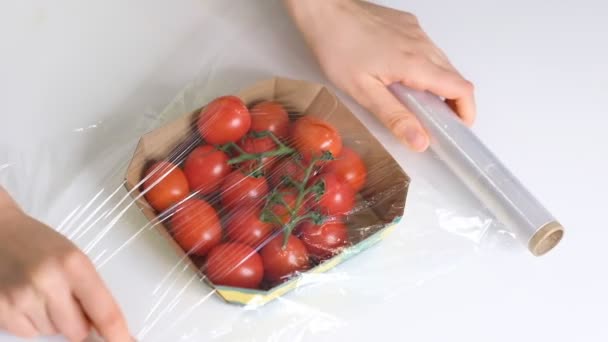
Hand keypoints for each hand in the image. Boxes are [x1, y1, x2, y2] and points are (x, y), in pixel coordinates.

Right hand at [0, 188, 130, 340]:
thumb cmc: (40, 244)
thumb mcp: (73, 258)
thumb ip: (90, 290)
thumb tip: (107, 326)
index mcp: (74, 265)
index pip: (104, 311)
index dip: (118, 334)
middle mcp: (48, 282)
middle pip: (77, 331)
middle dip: (77, 322)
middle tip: (66, 299)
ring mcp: (21, 298)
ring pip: (52, 332)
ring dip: (52, 320)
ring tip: (40, 292)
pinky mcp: (0, 310)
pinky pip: (27, 334)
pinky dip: (30, 322)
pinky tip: (24, 298)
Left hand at [285, 0, 475, 150]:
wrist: (325, 11)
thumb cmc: (337, 47)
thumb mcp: (363, 91)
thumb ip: (394, 117)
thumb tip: (420, 141)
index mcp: (415, 63)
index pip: (461, 89)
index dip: (466, 112)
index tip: (458, 129)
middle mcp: (422, 44)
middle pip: (455, 77)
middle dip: (453, 102)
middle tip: (435, 123)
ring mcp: (416, 32)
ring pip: (442, 62)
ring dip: (438, 84)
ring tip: (416, 103)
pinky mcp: (407, 24)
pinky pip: (427, 48)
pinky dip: (425, 66)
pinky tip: (401, 75)